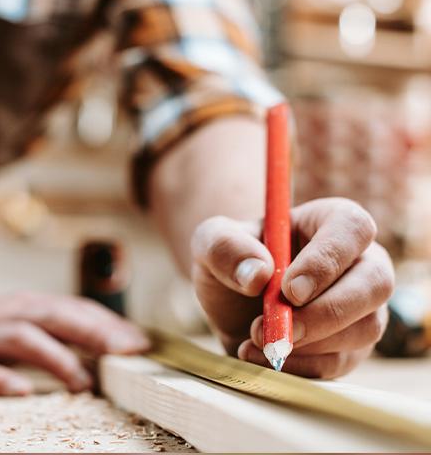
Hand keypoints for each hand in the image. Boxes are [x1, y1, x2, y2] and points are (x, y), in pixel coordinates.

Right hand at [0, 293, 148, 394]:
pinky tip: (20, 392)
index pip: (74, 309)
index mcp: (25, 306)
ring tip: (82, 381)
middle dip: (92, 332)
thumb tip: (111, 346)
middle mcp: (5, 315)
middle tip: (124, 354)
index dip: (109, 323)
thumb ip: (58, 333)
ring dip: (55, 357)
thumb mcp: (18, 326)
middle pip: (54, 316)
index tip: (142, 344)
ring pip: (20, 338)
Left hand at [191, 198, 393, 377]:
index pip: (352, 229)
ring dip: (310, 343)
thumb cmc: (232, 260)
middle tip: (282, 329)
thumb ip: (225, 247)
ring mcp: (361, 306)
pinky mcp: (351, 346)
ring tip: (256, 337)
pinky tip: (259, 357)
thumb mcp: (211, 241)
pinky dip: (299, 366)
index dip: (327, 260)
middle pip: (375, 283)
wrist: (232, 301)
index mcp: (331, 221)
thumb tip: (258, 274)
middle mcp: (358, 261)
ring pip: (364, 328)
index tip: (290, 290)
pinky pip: (340, 363)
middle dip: (327, 312)